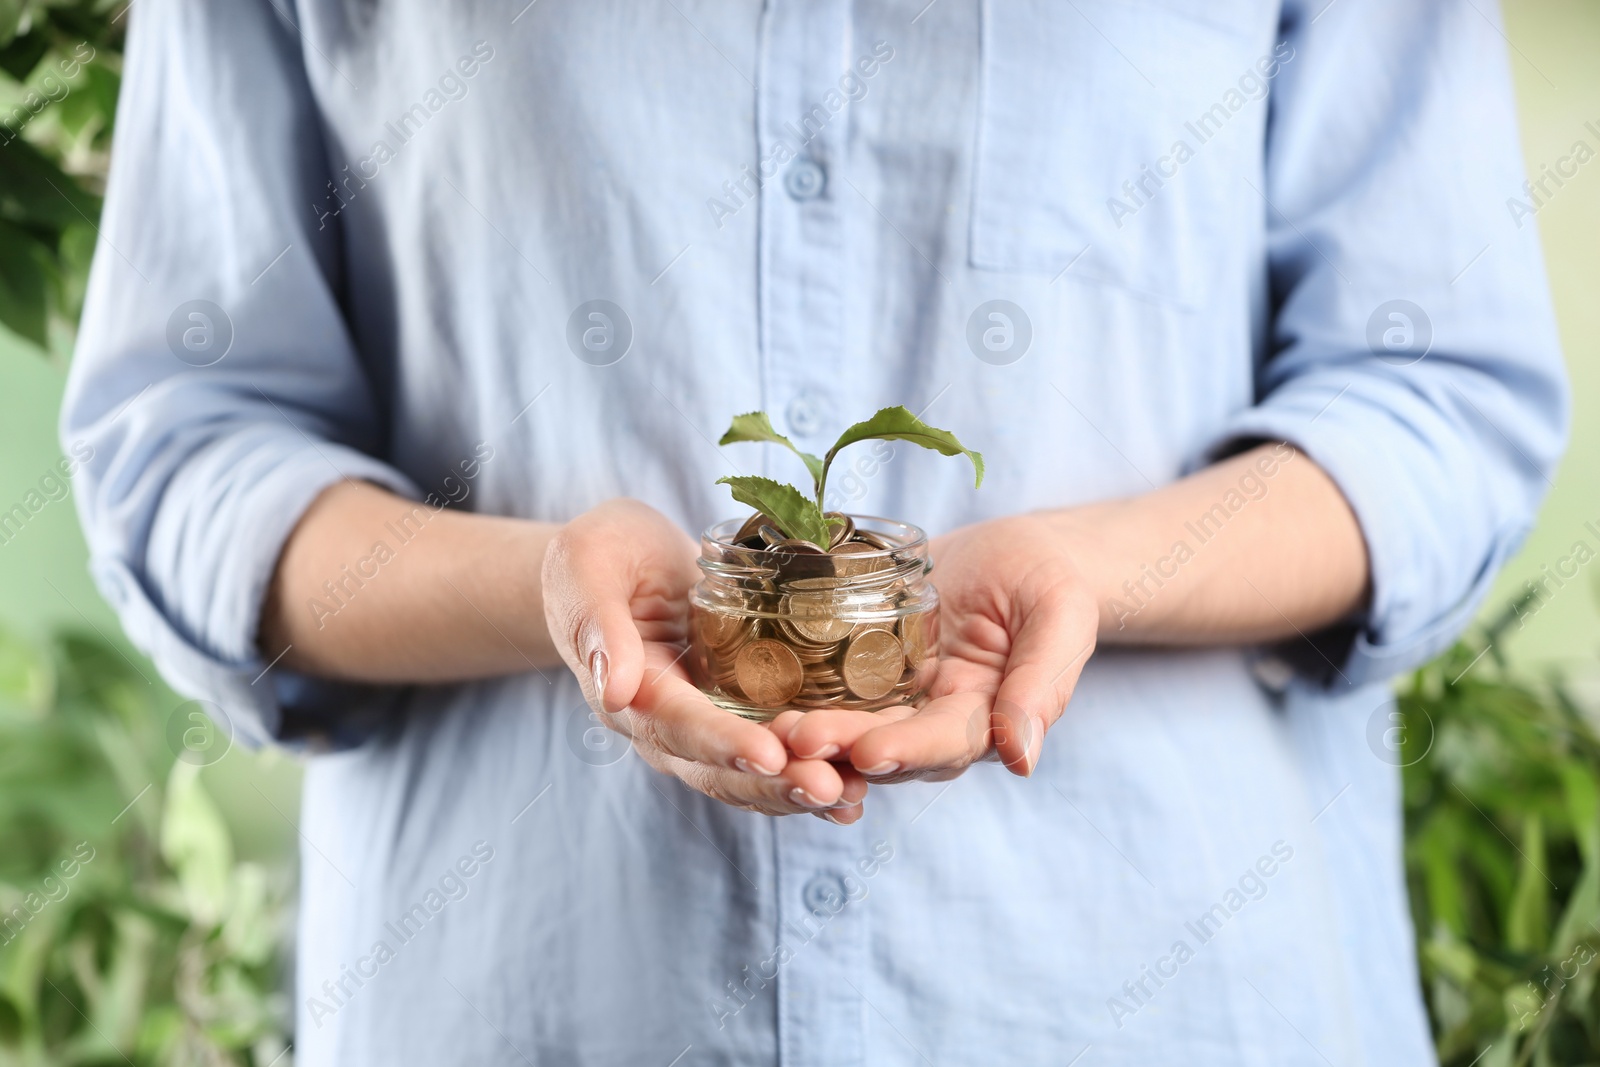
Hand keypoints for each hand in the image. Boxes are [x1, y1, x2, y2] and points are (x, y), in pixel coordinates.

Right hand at [543, 499, 867, 820]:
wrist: (624, 561)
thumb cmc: (604, 554)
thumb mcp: (588, 565)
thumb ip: (597, 621)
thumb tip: (613, 689)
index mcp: (630, 692)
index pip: (677, 725)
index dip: (722, 743)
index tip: (768, 755)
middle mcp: (667, 726)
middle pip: (720, 770)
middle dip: (776, 783)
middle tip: (831, 790)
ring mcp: (706, 726)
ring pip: (751, 776)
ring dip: (799, 791)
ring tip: (851, 799)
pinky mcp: (738, 717)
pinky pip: (774, 756)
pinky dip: (810, 772)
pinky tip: (856, 790)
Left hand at [778, 514, 1097, 781]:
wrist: (1015, 552)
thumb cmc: (1047, 579)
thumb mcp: (1059, 615)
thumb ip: (1043, 684)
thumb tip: (1021, 758)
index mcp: (985, 717)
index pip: (944, 743)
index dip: (907, 749)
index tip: (868, 752)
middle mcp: (933, 719)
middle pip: (884, 743)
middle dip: (840, 745)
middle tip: (794, 740)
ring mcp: (895, 696)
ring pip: (848, 724)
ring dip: (810, 731)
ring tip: (768, 726)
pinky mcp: (862, 666)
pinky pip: (827, 685)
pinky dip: (794, 692)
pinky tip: (757, 691)